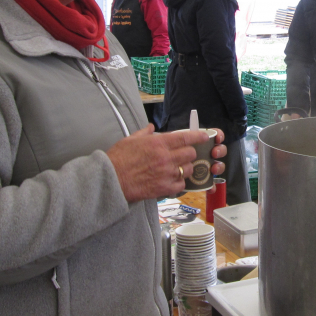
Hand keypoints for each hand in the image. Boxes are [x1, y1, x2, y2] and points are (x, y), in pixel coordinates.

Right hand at [106, 125, 226, 201]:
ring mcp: (166, 174)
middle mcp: (165, 158)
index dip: (198, 136)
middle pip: (190, 154)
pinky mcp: (164, 188)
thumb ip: (144, 133)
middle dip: (190, 153)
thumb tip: (151, 127)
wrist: (110, 181)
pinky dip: (179, 183)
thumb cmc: (117, 160)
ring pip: (188, 169)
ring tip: (178, 168)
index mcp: (158, 143)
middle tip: (185, 155)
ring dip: (185, 168)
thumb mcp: (129, 140)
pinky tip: (173, 181)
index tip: (204, 136)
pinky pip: (181, 185)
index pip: (185, 137)